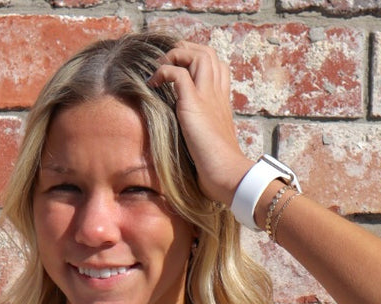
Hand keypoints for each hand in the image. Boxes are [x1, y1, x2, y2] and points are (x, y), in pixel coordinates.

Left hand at [148, 41, 252, 206]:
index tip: (180, 71)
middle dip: (186, 50)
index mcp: (222, 104)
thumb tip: (189, 152)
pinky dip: (163, 71)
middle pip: (209, 54)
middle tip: (167, 62)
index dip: (199, 62)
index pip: (218, 69)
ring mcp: (208, 97)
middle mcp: (217, 95)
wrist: (227, 175)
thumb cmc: (219, 170)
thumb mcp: (210, 148)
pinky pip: (178, 73)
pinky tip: (153, 83)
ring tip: (160, 68)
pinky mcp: (194, 104)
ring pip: (198, 55)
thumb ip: (201, 139)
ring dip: (176, 55)